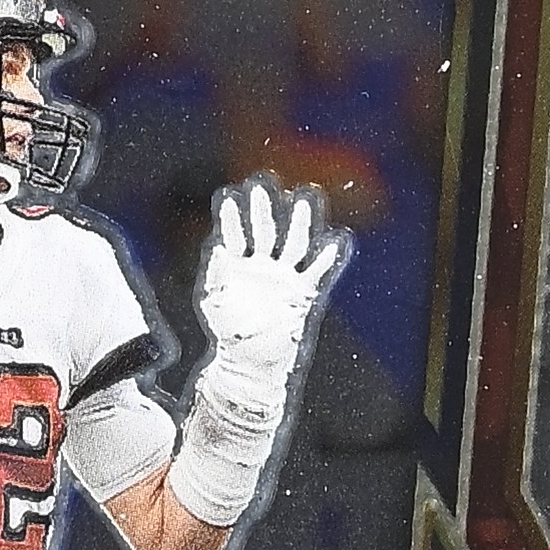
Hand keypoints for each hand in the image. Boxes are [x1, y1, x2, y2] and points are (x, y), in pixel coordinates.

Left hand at [198, 178, 348, 382]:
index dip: (233, 218)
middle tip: (261, 188)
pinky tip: (335, 242)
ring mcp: (283, 278)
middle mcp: (263, 266)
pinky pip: (316, 273)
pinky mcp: (301, 294)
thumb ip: (217, 274)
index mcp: (239, 266)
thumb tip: (219, 248)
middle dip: (264, 210)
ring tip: (302, 200)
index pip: (236, 235)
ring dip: (298, 223)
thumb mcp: (214, 301)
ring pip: (293, 244)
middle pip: (266, 231)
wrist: (250, 361)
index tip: (231, 198)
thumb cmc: (229, 332)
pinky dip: (326, 259)